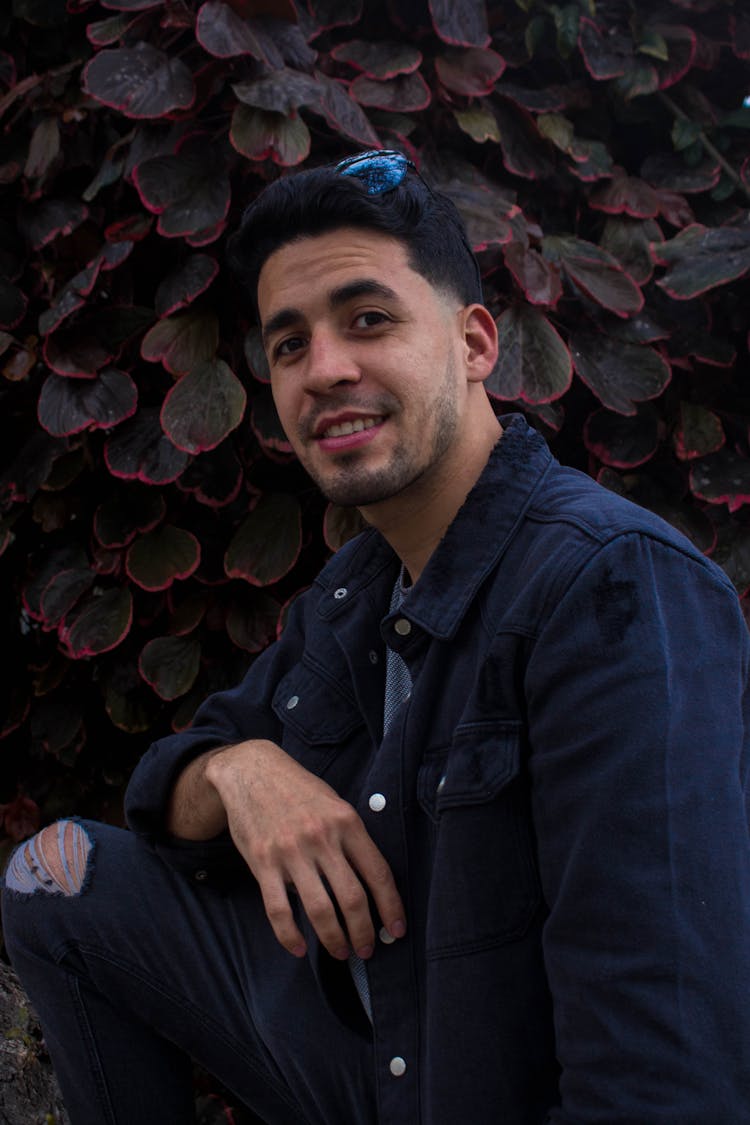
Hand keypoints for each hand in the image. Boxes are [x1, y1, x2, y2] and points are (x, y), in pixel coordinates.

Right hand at [205, 740, 405, 960]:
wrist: (252, 771)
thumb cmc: (299, 790)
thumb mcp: (335, 803)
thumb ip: (352, 839)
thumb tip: (372, 884)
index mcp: (346, 822)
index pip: (378, 873)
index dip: (391, 907)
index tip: (397, 930)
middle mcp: (322, 838)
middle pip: (352, 898)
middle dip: (364, 932)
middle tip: (367, 950)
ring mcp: (291, 852)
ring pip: (320, 909)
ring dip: (333, 939)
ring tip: (341, 952)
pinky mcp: (263, 863)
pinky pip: (279, 910)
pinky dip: (290, 936)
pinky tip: (299, 949)